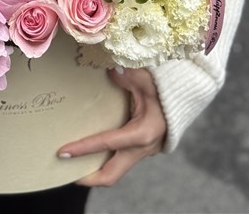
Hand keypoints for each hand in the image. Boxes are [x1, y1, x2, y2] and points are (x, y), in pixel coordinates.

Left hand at [57, 68, 166, 186]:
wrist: (186, 98)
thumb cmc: (167, 88)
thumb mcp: (148, 80)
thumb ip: (130, 76)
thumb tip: (112, 71)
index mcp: (143, 133)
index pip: (107, 143)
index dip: (83, 148)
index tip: (62, 151)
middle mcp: (142, 148)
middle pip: (111, 175)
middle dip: (87, 177)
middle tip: (65, 171)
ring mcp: (142, 151)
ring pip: (115, 170)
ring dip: (94, 169)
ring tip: (72, 163)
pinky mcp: (141, 148)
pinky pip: (119, 159)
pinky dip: (104, 159)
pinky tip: (90, 151)